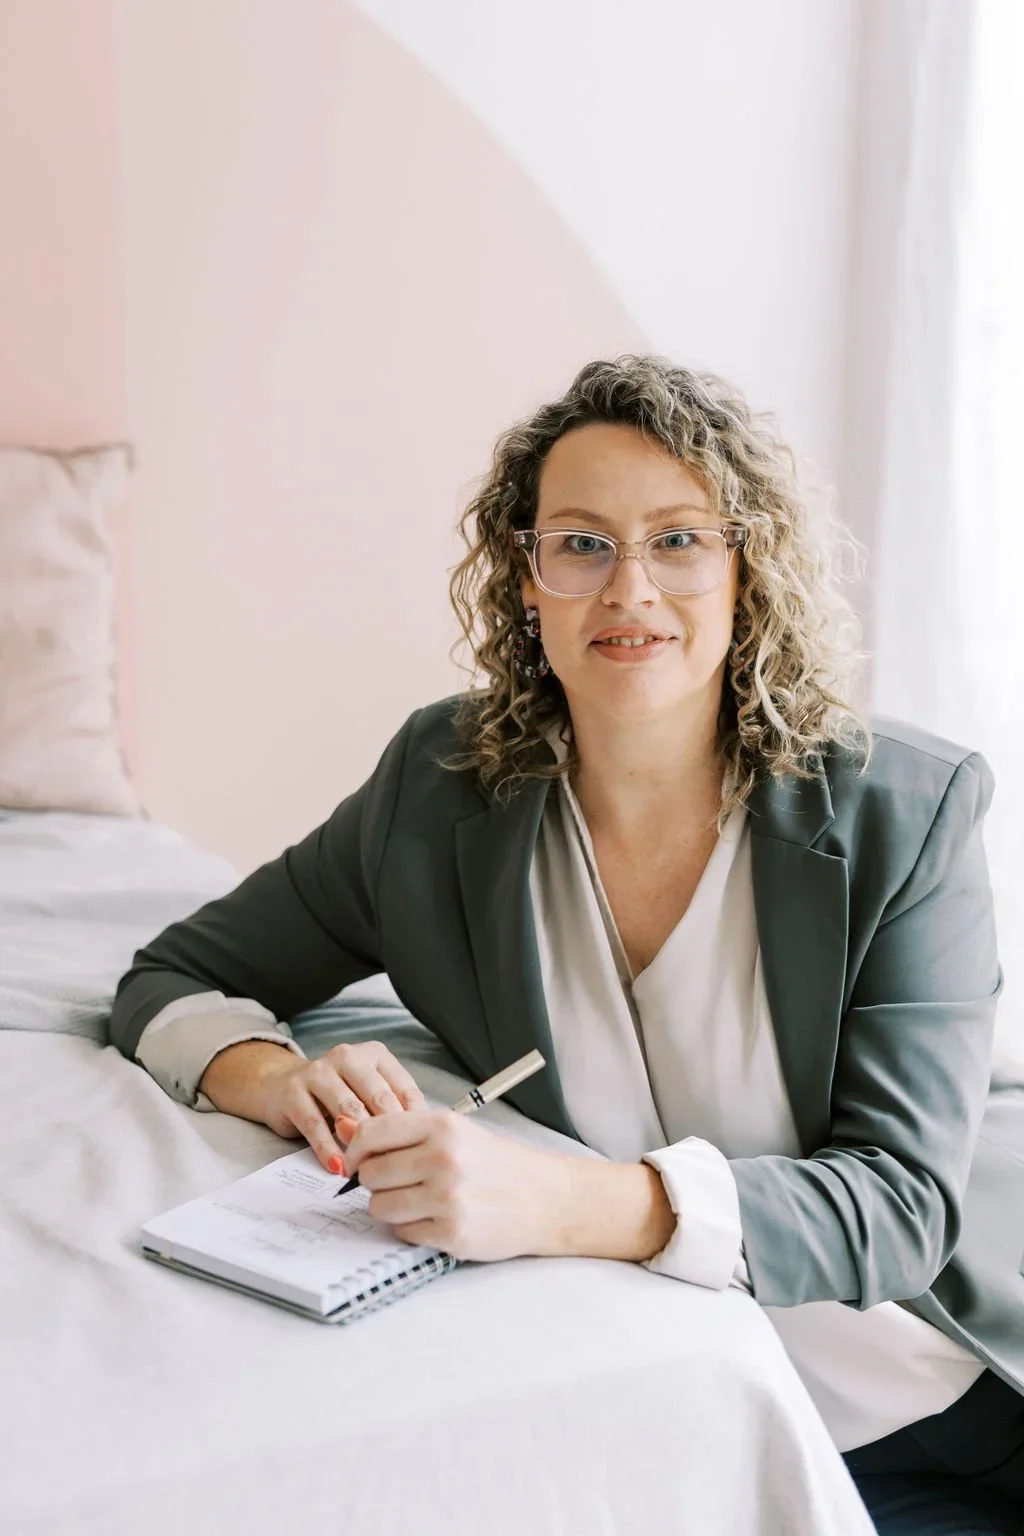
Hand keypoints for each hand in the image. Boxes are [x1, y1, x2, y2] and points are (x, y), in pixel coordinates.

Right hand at [253, 1040, 427, 1170]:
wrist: (279, 1086)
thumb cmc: (334, 1095)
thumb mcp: (366, 1093)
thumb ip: (389, 1108)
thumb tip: (421, 1138)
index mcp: (373, 1054)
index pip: (402, 1087)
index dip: (414, 1121)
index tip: (422, 1149)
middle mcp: (347, 1057)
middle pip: (377, 1097)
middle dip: (389, 1132)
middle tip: (399, 1162)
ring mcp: (318, 1071)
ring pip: (347, 1109)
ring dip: (360, 1142)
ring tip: (370, 1169)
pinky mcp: (293, 1091)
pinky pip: (315, 1124)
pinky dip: (328, 1149)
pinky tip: (338, 1167)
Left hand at [337, 1108, 572, 1261]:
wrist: (545, 1197)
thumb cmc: (496, 1163)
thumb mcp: (453, 1132)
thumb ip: (398, 1131)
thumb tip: (342, 1127)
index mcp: (441, 1126)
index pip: (370, 1134)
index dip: (357, 1151)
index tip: (360, 1161)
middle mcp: (443, 1159)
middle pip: (371, 1174)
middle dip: (376, 1182)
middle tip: (399, 1183)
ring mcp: (447, 1198)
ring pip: (380, 1207)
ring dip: (391, 1207)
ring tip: (418, 1201)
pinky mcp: (451, 1233)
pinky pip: (403, 1232)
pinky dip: (412, 1228)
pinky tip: (435, 1218)